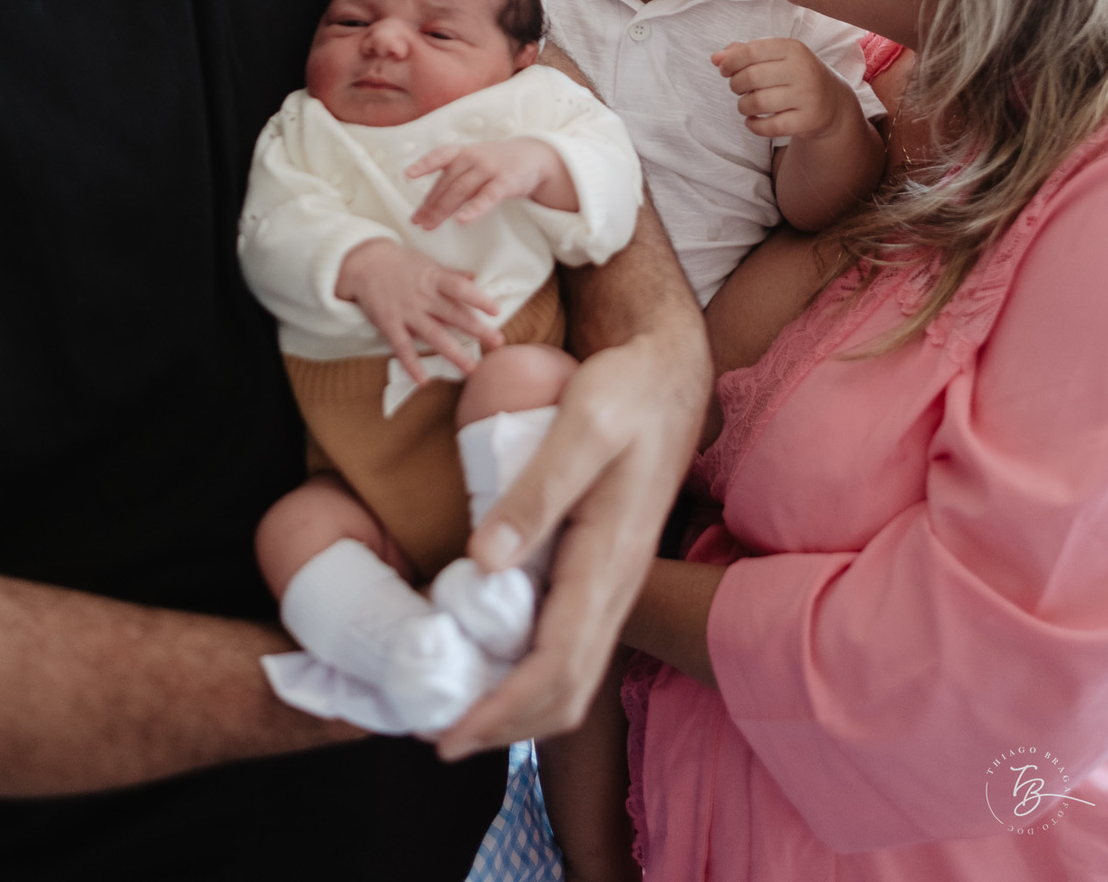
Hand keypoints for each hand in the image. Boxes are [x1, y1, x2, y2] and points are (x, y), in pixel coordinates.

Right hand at [334, 239, 501, 386]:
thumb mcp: (426, 263)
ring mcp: (406, 312)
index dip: (479, 299)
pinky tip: (424, 380)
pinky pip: (402, 347)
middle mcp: (423, 297)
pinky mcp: (389, 324)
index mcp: (434, 278)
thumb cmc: (399, 262)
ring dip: (454, 353)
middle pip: (454, 315)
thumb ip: (450, 274)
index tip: (497, 311)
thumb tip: (474, 277)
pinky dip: (412, 364)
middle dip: (477, 330)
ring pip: (434, 335)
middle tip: (497, 342)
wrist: (363, 262)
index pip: (461, 288)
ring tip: (471, 368)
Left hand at [406, 139, 577, 228]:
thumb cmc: (498, 161)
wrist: (535, 156)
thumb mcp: (475, 160)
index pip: (440, 156)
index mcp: (464, 152)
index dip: (424, 164)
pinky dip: (474, 210)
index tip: (408, 174)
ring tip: (429, 225)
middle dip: (430, 203)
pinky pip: (487, 198)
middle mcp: (474, 158)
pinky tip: (462, 221)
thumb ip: (455, 175)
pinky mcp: (505, 183)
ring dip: (443, 209)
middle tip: (416, 221)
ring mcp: (489, 169)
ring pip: (461, 191)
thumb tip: (429, 201)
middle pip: (447, 183)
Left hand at [436, 330, 706, 758]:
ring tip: (454, 709)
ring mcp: (614, 582)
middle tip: (435, 735)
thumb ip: (537, 490)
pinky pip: (569, 643)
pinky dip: (529, 672)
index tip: (448, 734)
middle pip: (567, 692)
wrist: (671, 372)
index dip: (503, 711)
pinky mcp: (604, 569)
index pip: (558, 666)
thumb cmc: (627, 392)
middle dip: (504, 727)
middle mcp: (617, 585)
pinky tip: (489, 655)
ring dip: (515, 706)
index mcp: (610, 559)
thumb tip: (483, 561)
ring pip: (571, 675)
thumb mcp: (583, 424)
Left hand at [712, 37, 858, 141]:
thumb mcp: (775, 57)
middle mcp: (802, 70)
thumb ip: (744, 53)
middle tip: (738, 89)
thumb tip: (715, 58)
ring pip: (757, 102)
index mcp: (793, 48)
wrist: (832, 102)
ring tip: (746, 104)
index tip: (724, 70)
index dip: (730, 61)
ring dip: (743, 106)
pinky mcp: (807, 120)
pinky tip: (753, 121)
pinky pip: (770, 127)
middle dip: (735, 84)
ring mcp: (807, 96)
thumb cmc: (793, 75)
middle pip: (751, 77)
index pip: (751, 51)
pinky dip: (753, 125)